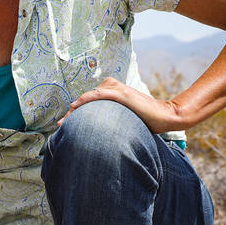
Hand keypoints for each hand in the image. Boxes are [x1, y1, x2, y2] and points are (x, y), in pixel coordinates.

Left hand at [60, 77, 184, 132]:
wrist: (165, 116)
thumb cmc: (146, 120)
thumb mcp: (124, 119)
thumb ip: (112, 120)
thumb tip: (98, 136)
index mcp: (112, 92)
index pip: (88, 102)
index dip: (75, 113)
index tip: (63, 126)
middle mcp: (113, 88)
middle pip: (86, 100)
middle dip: (72, 113)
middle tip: (60, 126)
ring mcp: (117, 90)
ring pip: (89, 97)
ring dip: (76, 108)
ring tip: (64, 121)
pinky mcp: (122, 94)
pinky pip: (100, 94)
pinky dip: (87, 99)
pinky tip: (76, 105)